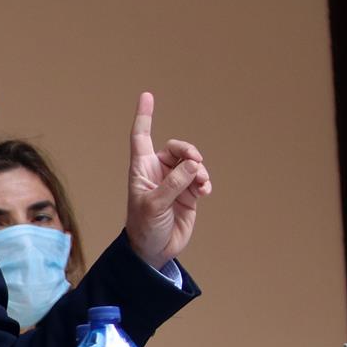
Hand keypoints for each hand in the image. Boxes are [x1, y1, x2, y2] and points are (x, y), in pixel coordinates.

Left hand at [125, 92, 211, 269]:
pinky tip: (205, 191)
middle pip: (177, 148)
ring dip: (199, 170)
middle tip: (195, 164)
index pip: (141, 137)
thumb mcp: (154, 205)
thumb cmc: (144, 228)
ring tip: (201, 185)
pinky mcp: (188, 194)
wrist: (154, 251)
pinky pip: (201, 178)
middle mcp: (158, 172)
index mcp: (142, 169)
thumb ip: (173, 184)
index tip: (147, 95)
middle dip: (188, 152)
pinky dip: (205, 181)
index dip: (144, 116)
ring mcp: (174, 182)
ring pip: (192, 163)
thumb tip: (193, 165)